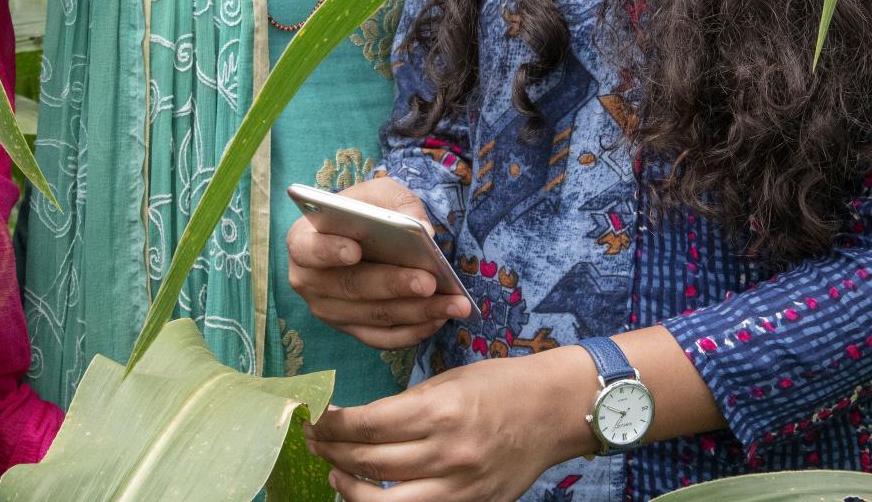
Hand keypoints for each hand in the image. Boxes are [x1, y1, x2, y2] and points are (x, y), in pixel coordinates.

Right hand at [286, 176, 472, 348]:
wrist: (359, 236)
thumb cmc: (365, 211)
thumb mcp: (379, 193)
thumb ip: (399, 203)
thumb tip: (424, 231)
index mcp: (302, 240)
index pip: (308, 248)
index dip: (329, 250)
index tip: (355, 249)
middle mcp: (308, 281)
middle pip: (350, 286)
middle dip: (393, 285)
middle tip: (429, 281)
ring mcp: (328, 311)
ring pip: (373, 316)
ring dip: (417, 312)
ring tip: (454, 303)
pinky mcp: (350, 330)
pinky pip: (382, 338)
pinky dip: (414, 331)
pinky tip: (441, 318)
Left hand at [304, 347, 598, 501]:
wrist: (557, 410)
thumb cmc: (503, 385)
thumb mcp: (450, 380)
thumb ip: (406, 405)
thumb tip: (358, 422)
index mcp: (440, 412)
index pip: (366, 426)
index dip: (331, 424)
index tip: (316, 417)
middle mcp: (447, 454)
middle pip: (367, 464)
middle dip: (330, 452)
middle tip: (314, 441)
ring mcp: (460, 488)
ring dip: (348, 488)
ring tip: (335, 472)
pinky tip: (370, 492)